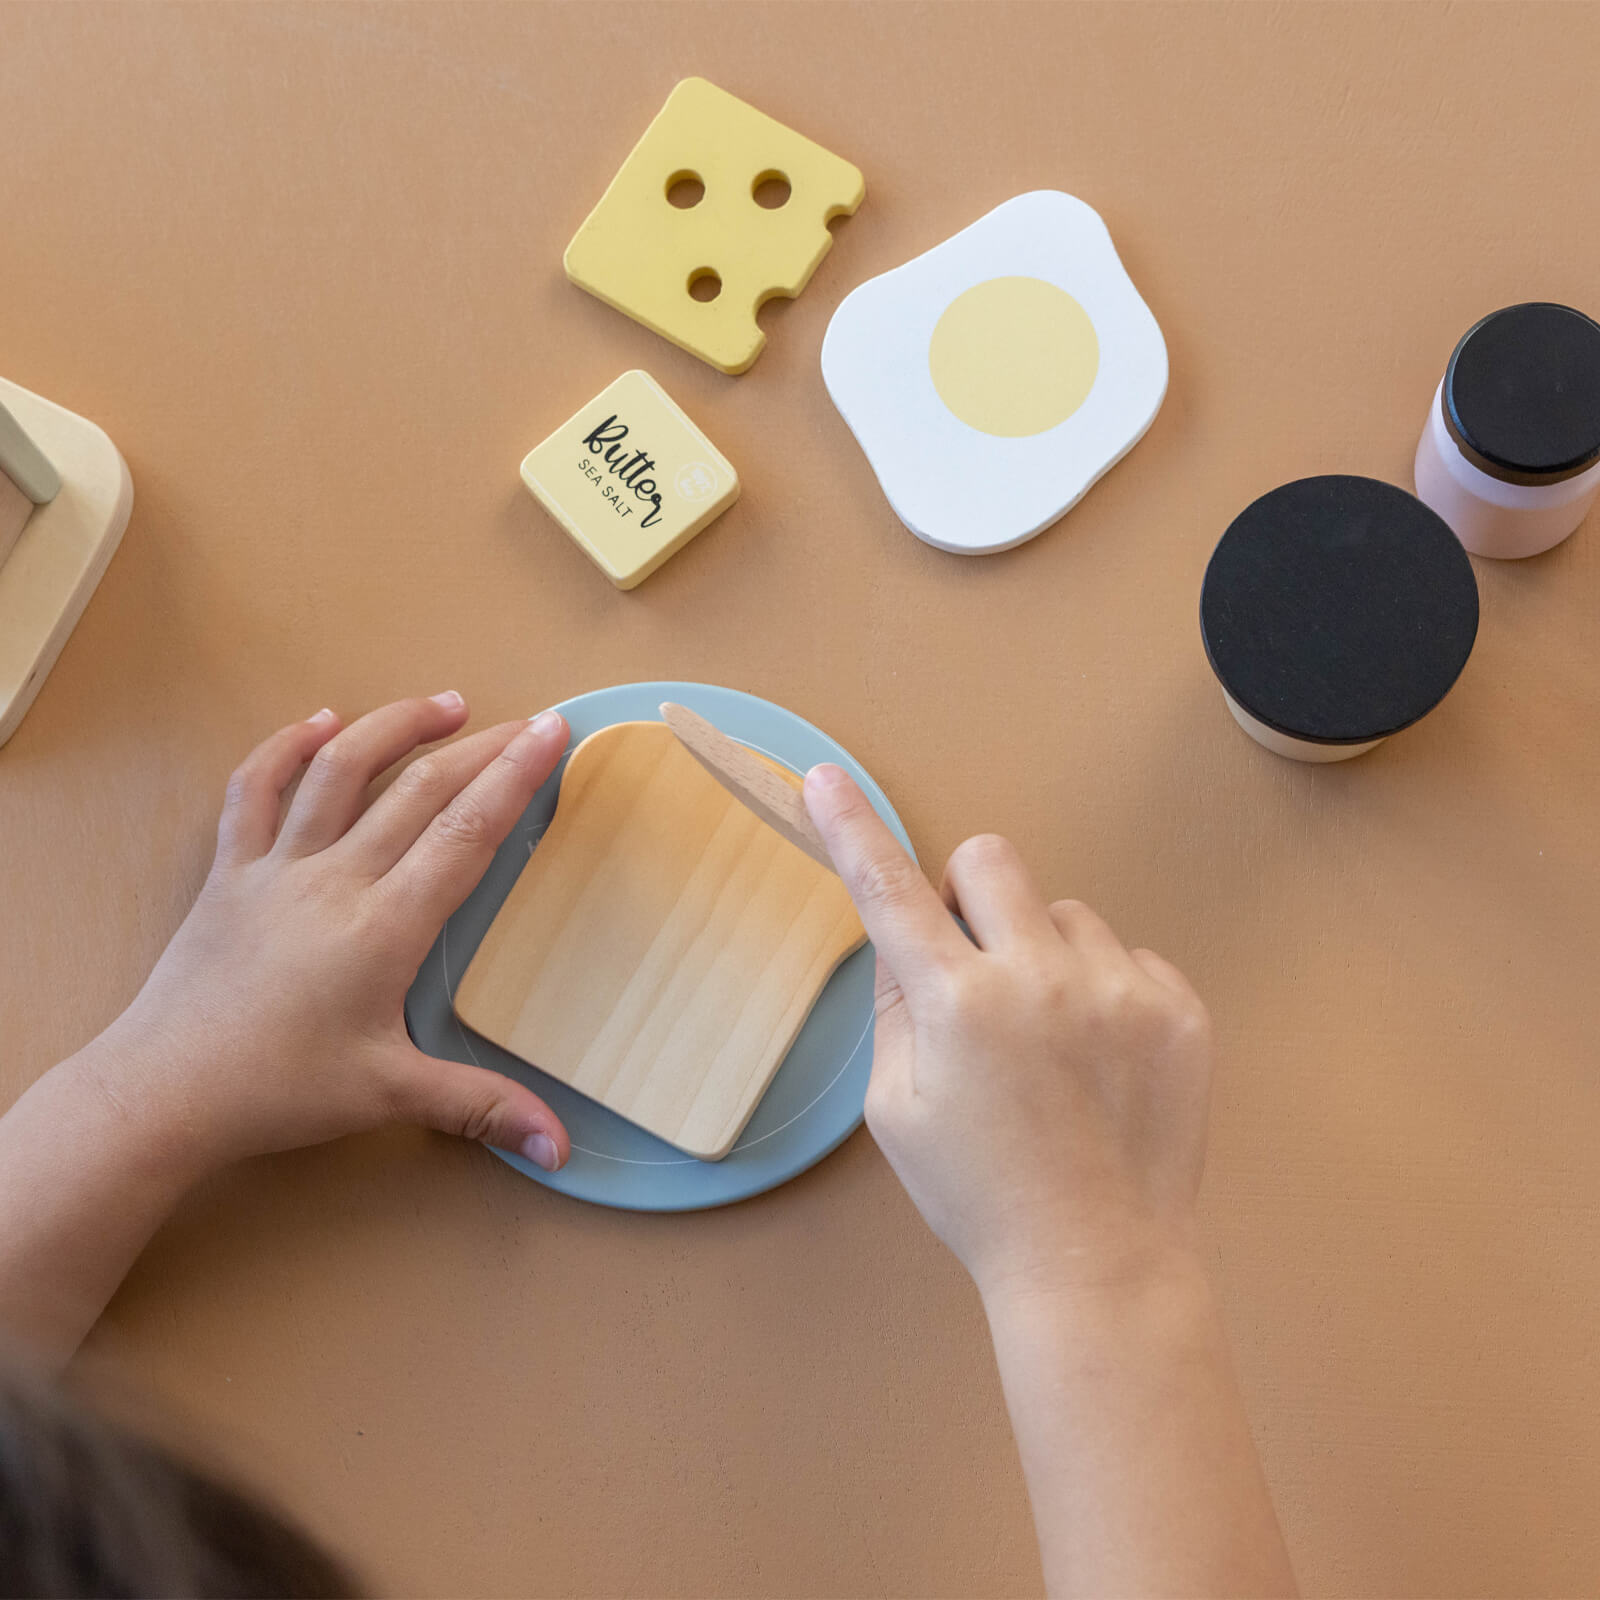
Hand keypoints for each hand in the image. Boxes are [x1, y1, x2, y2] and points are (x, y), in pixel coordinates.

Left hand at [97, 693, 573, 1176]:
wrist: (162, 1091)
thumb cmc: (278, 1090)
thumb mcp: (388, 1096)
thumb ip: (480, 1108)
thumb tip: (561, 1148)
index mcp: (384, 927)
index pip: (465, 833)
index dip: (515, 777)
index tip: (553, 731)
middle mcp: (335, 880)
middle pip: (419, 791)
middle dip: (482, 747)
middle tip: (529, 721)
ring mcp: (276, 867)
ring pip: (340, 771)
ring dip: (395, 728)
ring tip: (447, 705)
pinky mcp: (229, 871)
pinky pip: (254, 789)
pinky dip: (287, 746)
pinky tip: (320, 721)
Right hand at [802, 764, 1212, 1304]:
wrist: (1099, 1263)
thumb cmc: (979, 1194)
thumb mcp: (897, 1109)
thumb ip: (895, 1008)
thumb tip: (906, 939)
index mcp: (958, 1004)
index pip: (890, 890)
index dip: (852, 829)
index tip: (829, 779)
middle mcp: (1040, 979)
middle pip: (990, 860)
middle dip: (970, 895)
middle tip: (974, 967)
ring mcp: (1119, 989)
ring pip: (1064, 913)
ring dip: (1044, 954)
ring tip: (1051, 1042)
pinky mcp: (1178, 1007)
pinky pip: (1127, 955)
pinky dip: (1104, 989)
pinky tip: (1101, 1060)